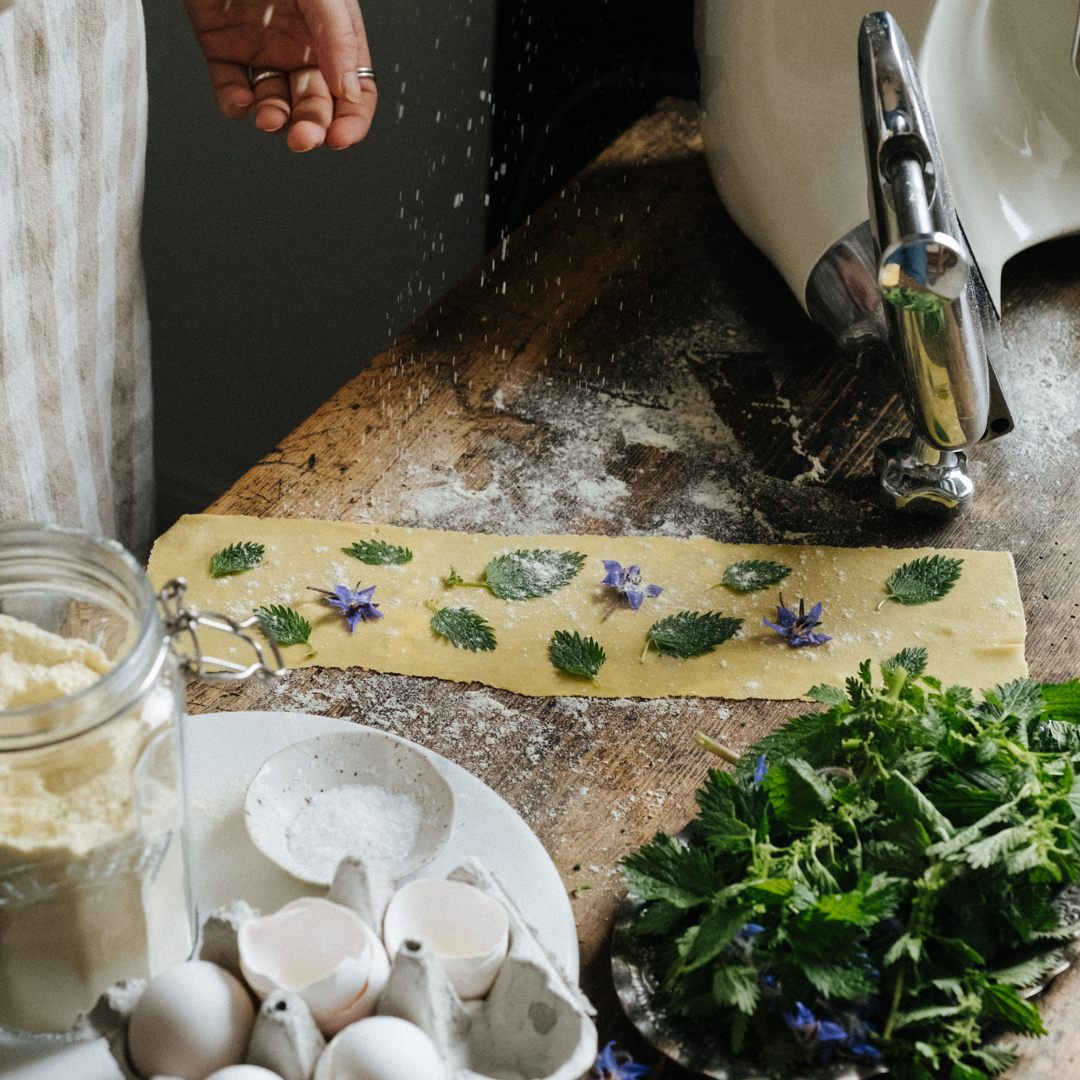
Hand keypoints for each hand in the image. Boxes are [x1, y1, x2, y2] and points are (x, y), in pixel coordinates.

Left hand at [182, 0, 376, 150]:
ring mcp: (263, 50)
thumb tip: (351, 93)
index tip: (339, 139)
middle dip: (312, 127)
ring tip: (269, 117)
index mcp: (332, 33)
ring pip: (277, 104)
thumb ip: (338, 38)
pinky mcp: (223, 49)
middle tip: (304, 138)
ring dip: (276, 120)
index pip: (355, 92)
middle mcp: (301, 46)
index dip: (351, 120)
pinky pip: (232, 90)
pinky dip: (235, 105)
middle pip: (316, 105)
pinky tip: (240, 101)